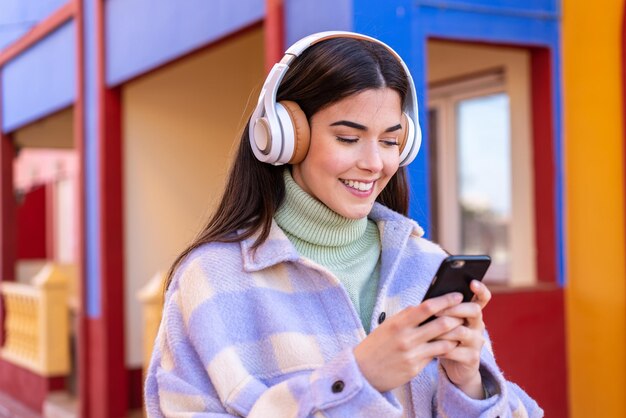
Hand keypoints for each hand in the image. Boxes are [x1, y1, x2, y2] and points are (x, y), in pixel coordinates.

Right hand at [353, 292, 463, 392]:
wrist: (361, 372)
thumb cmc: (376, 345)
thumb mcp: (387, 327)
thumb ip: (406, 318)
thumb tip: (428, 307)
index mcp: (397, 322)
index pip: (427, 307)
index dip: (445, 300)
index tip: (457, 295)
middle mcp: (405, 337)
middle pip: (440, 323)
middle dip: (457, 316)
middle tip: (466, 312)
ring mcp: (411, 354)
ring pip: (443, 341)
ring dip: (455, 334)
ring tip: (462, 329)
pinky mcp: (415, 368)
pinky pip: (436, 355)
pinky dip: (446, 348)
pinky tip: (451, 344)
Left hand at [436, 280, 491, 398]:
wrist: (454, 368)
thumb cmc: (444, 339)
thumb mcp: (444, 323)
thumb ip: (441, 311)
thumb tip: (428, 299)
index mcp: (472, 313)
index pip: (482, 298)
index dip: (480, 289)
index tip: (472, 282)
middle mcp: (478, 325)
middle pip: (474, 311)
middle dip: (454, 309)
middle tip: (436, 312)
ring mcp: (476, 342)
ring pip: (462, 331)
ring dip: (443, 331)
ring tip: (429, 333)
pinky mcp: (472, 358)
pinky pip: (456, 351)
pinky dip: (441, 349)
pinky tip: (431, 349)